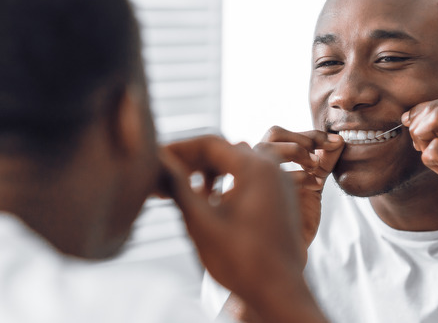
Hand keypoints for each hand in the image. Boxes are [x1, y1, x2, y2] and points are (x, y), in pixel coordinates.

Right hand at [160, 135, 306, 306]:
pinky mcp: (281, 198)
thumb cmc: (243, 261)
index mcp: (256, 167)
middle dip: (192, 162)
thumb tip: (157, 161)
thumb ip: (178, 186)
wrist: (280, 293)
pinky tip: (209, 202)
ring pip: (237, 163)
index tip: (156, 159)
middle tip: (165, 178)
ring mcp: (280, 183)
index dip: (178, 149)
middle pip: (224, 150)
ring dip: (208, 172)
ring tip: (184, 191)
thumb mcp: (201, 222)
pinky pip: (250, 178)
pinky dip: (226, 182)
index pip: (210, 143)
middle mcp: (272, 168)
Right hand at [254, 127, 343, 251]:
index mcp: (268, 161)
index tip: (334, 142)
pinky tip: (314, 185)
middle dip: (302, 138)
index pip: (282, 134)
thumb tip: (340, 140)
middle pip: (274, 133)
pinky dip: (297, 174)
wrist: (288, 252)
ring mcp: (255, 179)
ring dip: (295, 150)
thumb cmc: (297, 219)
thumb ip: (324, 162)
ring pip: (266, 146)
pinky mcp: (257, 194)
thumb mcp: (314, 184)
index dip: (309, 134)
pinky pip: (271, 175)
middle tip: (323, 151)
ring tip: (315, 165)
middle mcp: (257, 166)